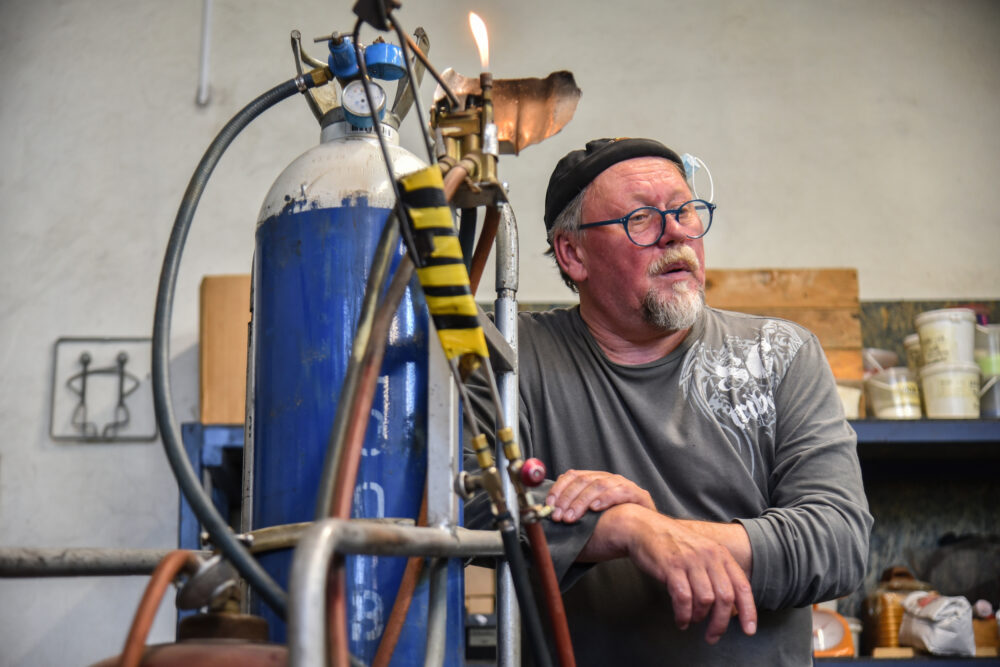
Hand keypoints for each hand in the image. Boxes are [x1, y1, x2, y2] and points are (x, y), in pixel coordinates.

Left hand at [546, 469, 655, 522]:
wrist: (648, 534)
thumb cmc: (617, 527)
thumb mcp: (591, 517)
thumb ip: (575, 512)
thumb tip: (550, 516)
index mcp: (596, 480)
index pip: (572, 476)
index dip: (559, 489)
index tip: (549, 504)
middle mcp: (609, 478)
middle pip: (583, 480)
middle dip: (567, 499)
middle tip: (558, 516)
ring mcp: (623, 485)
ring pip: (598, 486)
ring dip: (581, 502)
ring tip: (571, 517)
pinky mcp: (638, 495)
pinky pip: (619, 492)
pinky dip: (605, 499)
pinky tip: (595, 509)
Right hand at [584, 504, 756, 643]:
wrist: (643, 527)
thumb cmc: (673, 545)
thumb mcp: (702, 553)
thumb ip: (717, 575)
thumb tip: (730, 609)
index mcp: (720, 554)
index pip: (742, 586)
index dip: (749, 611)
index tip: (749, 630)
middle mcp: (709, 556)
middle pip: (725, 597)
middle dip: (720, 622)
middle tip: (712, 636)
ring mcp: (690, 561)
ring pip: (705, 599)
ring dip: (699, 617)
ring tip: (691, 620)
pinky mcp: (671, 567)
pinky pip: (683, 598)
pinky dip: (683, 614)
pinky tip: (681, 620)